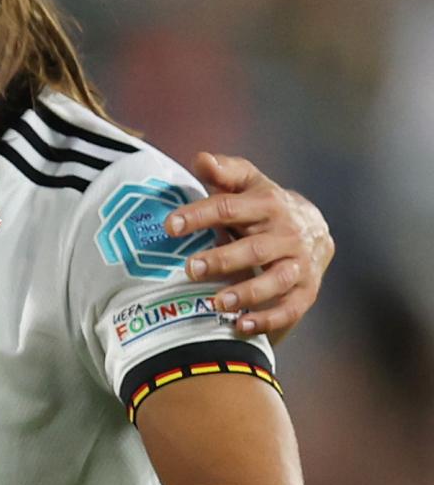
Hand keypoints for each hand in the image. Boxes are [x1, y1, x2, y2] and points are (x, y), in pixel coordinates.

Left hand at [166, 153, 332, 340]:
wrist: (315, 229)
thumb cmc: (264, 206)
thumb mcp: (248, 183)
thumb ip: (224, 172)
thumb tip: (201, 159)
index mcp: (268, 204)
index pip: (230, 208)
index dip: (199, 215)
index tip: (170, 226)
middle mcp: (286, 234)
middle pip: (254, 248)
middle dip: (222, 259)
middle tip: (189, 268)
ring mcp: (298, 264)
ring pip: (276, 280)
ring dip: (247, 292)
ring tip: (216, 302)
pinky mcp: (306, 290)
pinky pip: (290, 308)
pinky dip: (268, 319)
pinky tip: (240, 325)